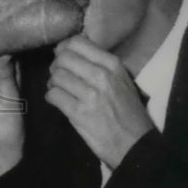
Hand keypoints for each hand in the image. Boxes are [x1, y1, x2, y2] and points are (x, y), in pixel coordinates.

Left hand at [45, 35, 153, 168]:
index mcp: (112, 65)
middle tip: (58, 75)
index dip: (63, 48)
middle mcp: (101, 76)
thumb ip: (100, 64)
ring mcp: (90, 95)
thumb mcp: (122, 80)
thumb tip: (70, 50)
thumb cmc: (129, 111)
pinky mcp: (79, 113)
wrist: (137, 145)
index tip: (61, 56)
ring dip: (53, 83)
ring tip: (58, 89)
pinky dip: (51, 97)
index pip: (77, 43)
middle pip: (63, 58)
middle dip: (56, 66)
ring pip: (56, 76)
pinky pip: (54, 95)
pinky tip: (56, 100)